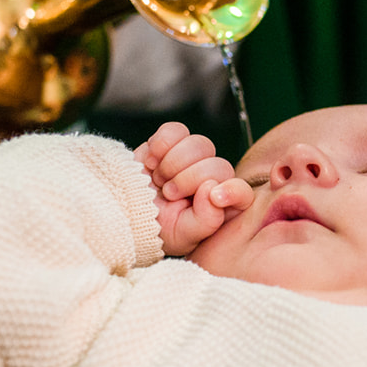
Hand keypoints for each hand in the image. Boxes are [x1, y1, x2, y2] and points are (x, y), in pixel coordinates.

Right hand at [135, 122, 253, 255]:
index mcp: (220, 206)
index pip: (242, 192)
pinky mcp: (171, 143)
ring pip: (200, 144)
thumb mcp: (182, 237)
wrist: (123, 212)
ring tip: (158, 180)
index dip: (233, 190)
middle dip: (188, 179)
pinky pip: (176, 130)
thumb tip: (213, 189)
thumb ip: (207, 220)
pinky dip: (160, 144)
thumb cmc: (156, 230)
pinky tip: (150, 162)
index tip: (214, 197)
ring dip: (173, 163)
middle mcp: (211, 180)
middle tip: (168, 194)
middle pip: (219, 165)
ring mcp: (192, 159)